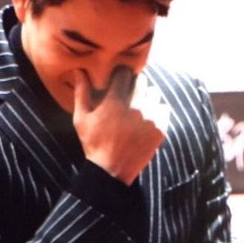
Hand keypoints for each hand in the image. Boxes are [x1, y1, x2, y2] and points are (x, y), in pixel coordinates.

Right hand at [72, 66, 164, 184]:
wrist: (111, 171)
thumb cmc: (93, 144)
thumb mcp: (81, 119)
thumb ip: (82, 93)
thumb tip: (79, 71)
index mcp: (115, 102)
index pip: (125, 72)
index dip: (121, 75)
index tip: (118, 81)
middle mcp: (136, 107)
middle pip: (142, 81)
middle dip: (135, 85)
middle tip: (128, 95)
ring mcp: (150, 118)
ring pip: (154, 94)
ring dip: (147, 97)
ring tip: (139, 107)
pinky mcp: (160, 129)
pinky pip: (164, 109)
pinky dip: (157, 111)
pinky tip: (147, 119)